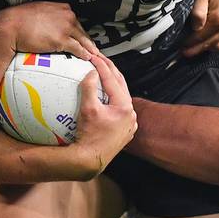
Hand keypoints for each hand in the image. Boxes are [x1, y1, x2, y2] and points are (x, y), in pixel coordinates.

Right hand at [0, 3, 96, 60]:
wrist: (10, 26)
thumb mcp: (39, 11)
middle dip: (89, 42)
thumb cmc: (20, 19)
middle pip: (83, 32)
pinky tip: (88, 58)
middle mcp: (67, 16)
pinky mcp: (62, 40)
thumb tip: (52, 24)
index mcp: (63, 8)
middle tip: (95, 50)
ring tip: (96, 57)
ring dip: (90, 50)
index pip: (77, 22)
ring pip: (84, 41)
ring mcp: (66, 28)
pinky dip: (84, 54)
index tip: (85, 39)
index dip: (81, 33)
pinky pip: (78, 49)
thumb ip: (50, 16)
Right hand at [75, 51, 136, 169]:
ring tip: (103, 73)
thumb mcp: (87, 109)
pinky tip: (104, 96)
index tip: (93, 57)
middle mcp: (131, 115)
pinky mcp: (124, 131)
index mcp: (124, 107)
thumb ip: (90, 88)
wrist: (90, 160)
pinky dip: (112, 99)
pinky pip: (119, 110)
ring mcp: (129, 124)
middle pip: (121, 86)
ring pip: (122, 97)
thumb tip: (92, 72)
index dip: (102, 66)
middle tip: (100, 59)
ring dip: (113, 84)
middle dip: (110, 71)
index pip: (113, 80)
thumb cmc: (89, 136)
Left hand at [181, 0, 218, 56]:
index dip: (189, 44)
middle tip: (185, 52)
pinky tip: (208, 41)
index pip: (201, 37)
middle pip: (210, 44)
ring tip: (195, 48)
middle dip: (196, 49)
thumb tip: (196, 27)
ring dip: (207, 48)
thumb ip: (198, 10)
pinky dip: (217, 43)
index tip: (180, 48)